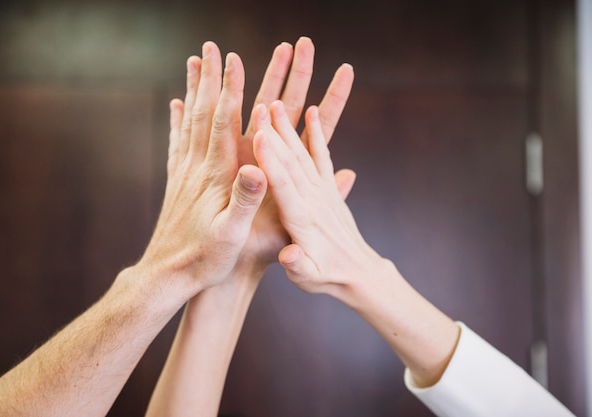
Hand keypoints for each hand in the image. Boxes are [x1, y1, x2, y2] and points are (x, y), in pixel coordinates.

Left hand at [135, 42, 265, 292]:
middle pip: (203, 113)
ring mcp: (184, 174)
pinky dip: (178, 120)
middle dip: (210, 78)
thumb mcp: (233, 236)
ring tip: (194, 63)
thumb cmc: (205, 260)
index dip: (229, 90)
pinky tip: (176, 106)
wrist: (166, 276)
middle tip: (212, 48)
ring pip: (189, 122)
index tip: (235, 59)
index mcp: (215, 176)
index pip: (222, 123)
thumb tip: (258, 167)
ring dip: (194, 90)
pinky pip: (177, 143)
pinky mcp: (177, 184)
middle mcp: (197, 168)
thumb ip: (246, 200)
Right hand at [253, 101, 379, 294]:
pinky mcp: (330, 188)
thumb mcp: (308, 278)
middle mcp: (314, 201)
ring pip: (305, 154)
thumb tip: (288, 256)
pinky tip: (312, 110)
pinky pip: (322, 156)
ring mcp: (323, 192)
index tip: (260, 137)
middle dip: (277, 134)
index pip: (285, 187)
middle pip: (293, 163)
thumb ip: (298, 265)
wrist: (358, 272)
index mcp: (302, 221)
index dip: (272, 162)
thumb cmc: (326, 277)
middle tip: (262, 107)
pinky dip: (317, 133)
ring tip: (276, 102)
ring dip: (290, 128)